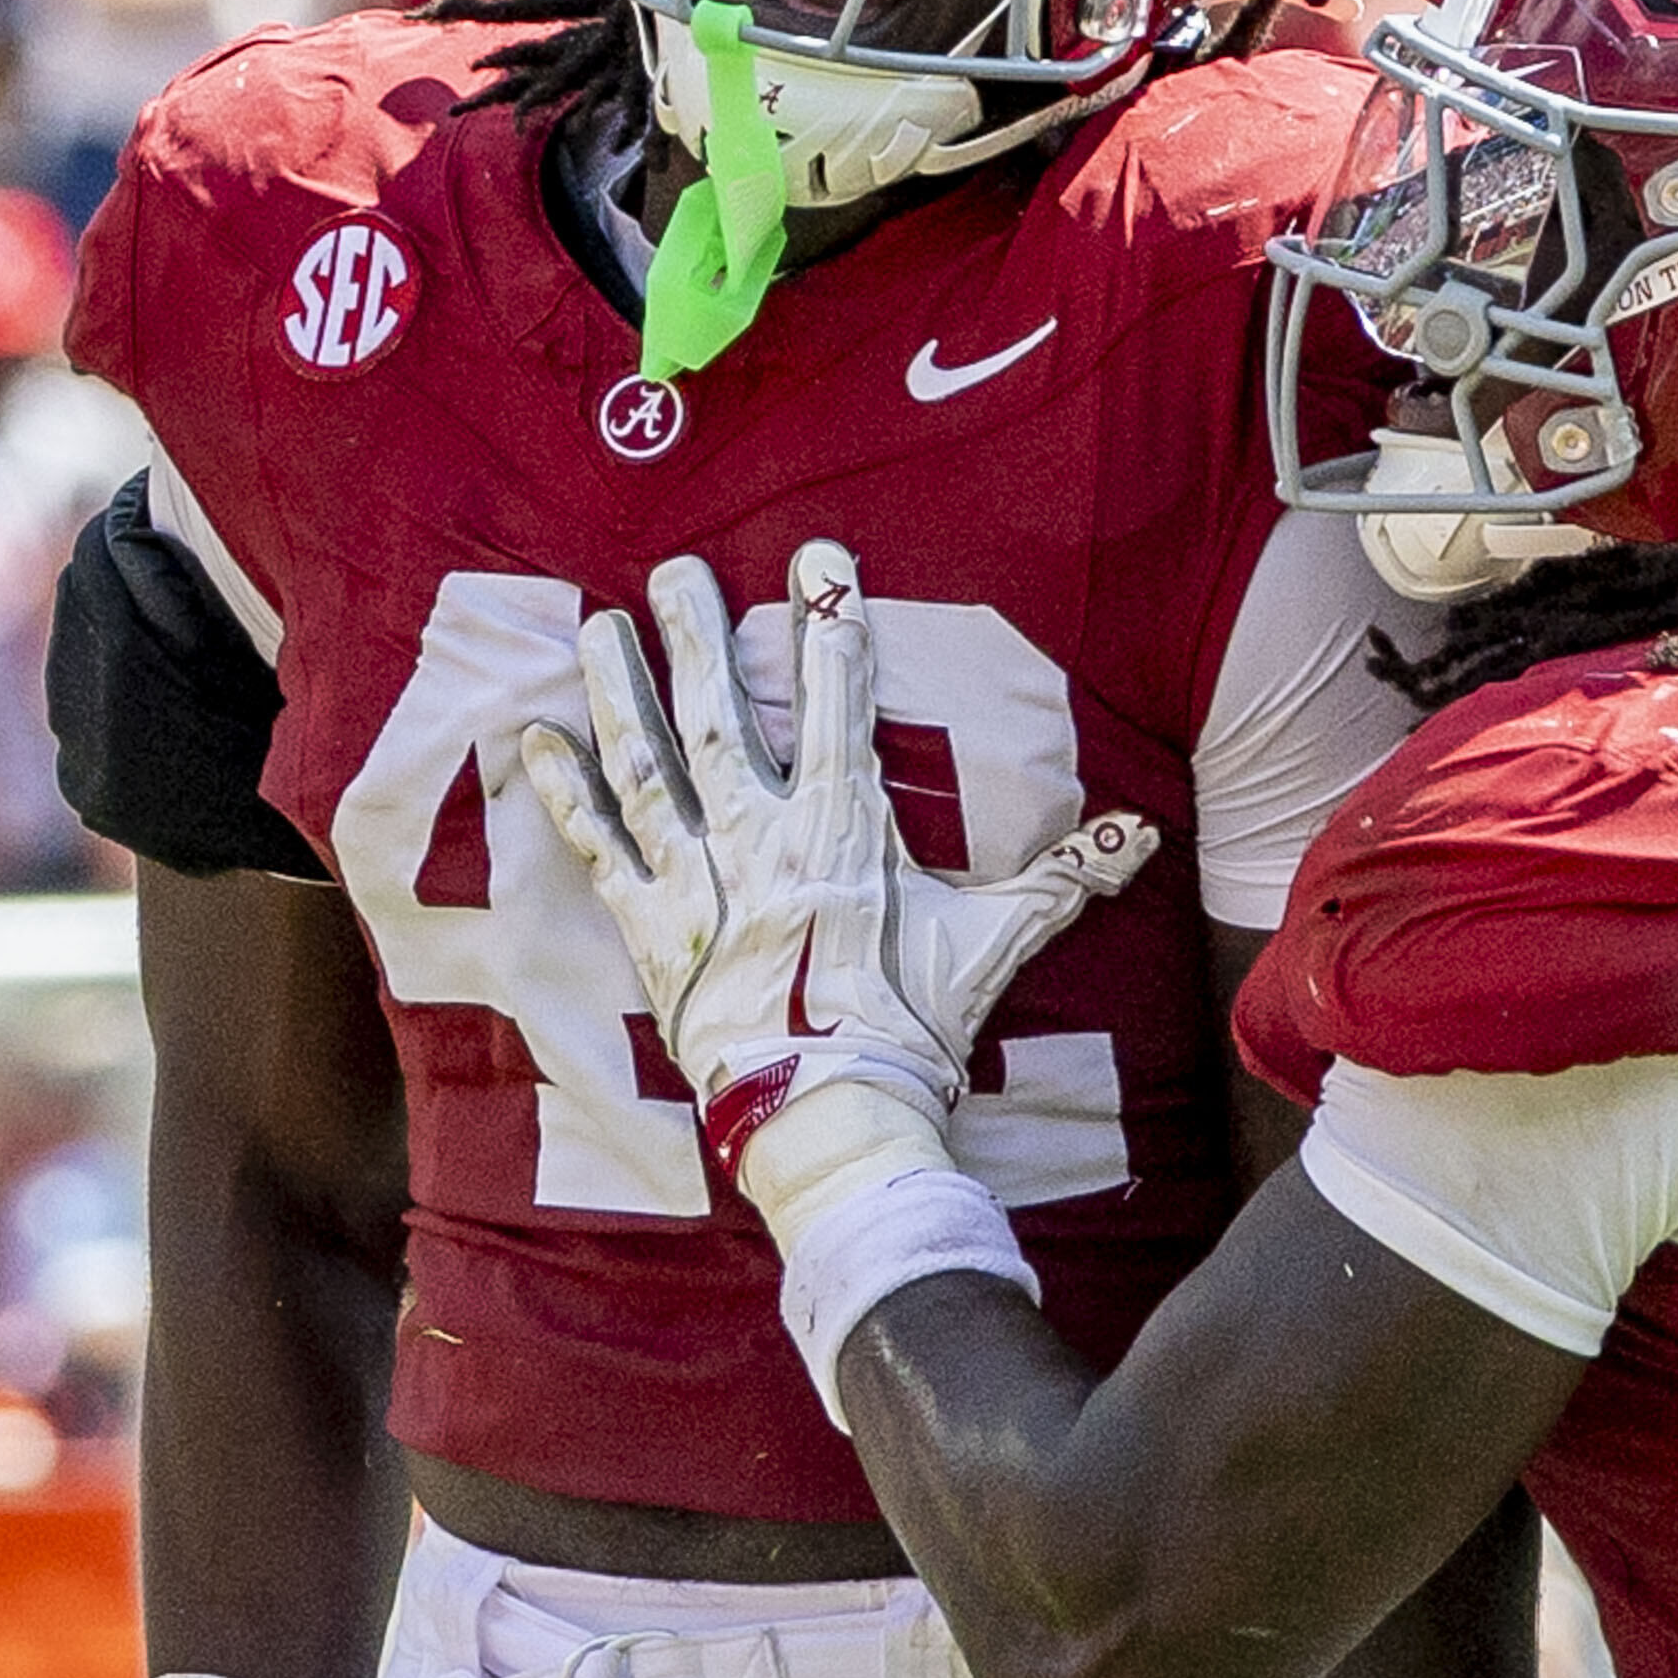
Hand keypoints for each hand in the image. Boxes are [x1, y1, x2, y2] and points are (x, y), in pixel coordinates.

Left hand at [521, 545, 1154, 1194]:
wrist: (834, 1117)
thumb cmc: (914, 1028)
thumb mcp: (993, 946)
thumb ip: (1060, 882)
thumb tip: (1141, 838)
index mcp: (841, 833)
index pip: (834, 707)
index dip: (827, 627)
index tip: (817, 559)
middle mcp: (759, 842)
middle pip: (719, 718)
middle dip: (696, 637)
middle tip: (676, 570)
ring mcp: (698, 884)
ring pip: (648, 767)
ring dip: (620, 694)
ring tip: (599, 627)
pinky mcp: (653, 932)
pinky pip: (599, 852)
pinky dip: (566, 797)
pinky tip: (536, 741)